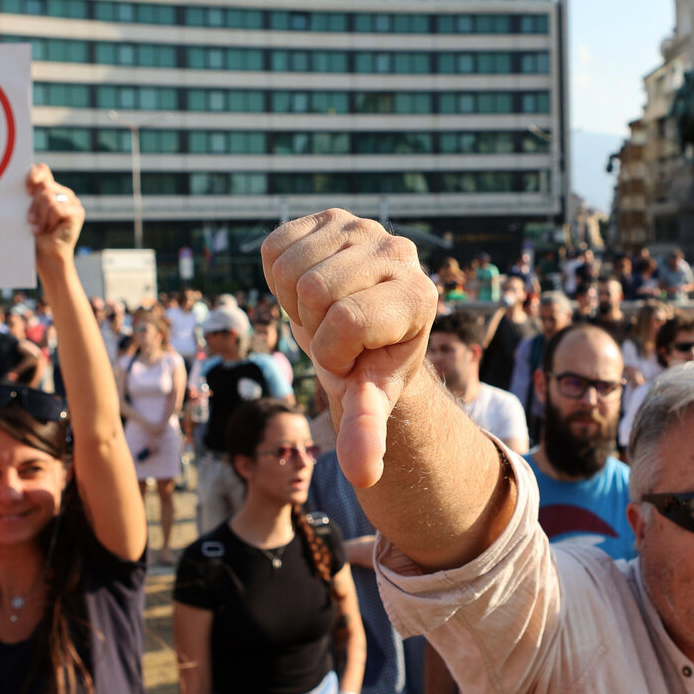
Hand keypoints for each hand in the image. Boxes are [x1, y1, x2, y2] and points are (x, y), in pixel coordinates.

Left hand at [26, 165, 82, 266]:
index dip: (32, 175)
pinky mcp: (77, 212)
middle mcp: (64, 193)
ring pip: (47, 197)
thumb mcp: (28, 211)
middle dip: (33, 205)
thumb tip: (22, 181)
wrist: (46, 256)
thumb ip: (29, 195)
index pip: (42, 170)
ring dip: (40, 216)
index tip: (25, 190)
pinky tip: (48, 229)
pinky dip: (48, 220)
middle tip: (31, 221)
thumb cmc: (34, 235)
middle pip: (43, 185)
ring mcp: (73, 201)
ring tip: (40, 228)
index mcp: (51, 190)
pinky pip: (56, 207)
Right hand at [261, 210, 436, 488]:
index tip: (352, 359)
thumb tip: (364, 476)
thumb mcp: (370, 398)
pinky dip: (277, 277)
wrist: (361, 330)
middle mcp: (399, 251)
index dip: (335, 353)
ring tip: (322, 313)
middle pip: (314, 291)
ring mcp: (364, 227)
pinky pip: (274, 248)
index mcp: (420, 295)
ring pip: (291, 269)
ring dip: (293, 304)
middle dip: (313, 328)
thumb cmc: (369, 366)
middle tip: (333, 336)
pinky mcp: (329, 216)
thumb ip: (367, 431)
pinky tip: (306, 290)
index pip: (348, 322)